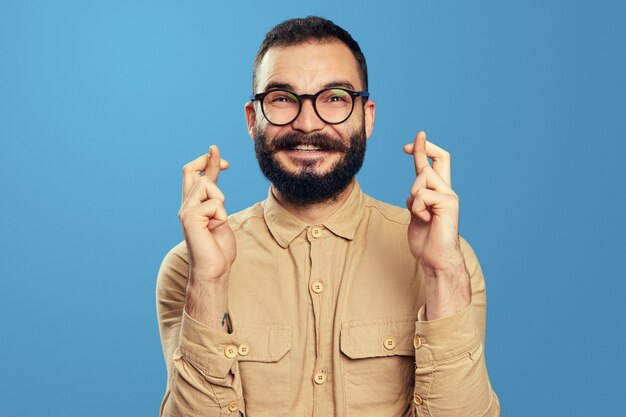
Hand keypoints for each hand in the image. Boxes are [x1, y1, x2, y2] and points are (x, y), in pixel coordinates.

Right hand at [178, 145, 235, 281]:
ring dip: (220, 200)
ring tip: (217, 220)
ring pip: (206, 185)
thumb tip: (217, 182)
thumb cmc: (219, 249)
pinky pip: (214, 203)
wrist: (214, 269)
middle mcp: (186, 206)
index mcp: (194, 206)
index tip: (219, 155)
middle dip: (207, 161)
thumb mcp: (221, 217)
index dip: (206, 162)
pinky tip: (214, 228)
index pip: (195, 176)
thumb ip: (217, 200)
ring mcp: (186, 211)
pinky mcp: (189, 217)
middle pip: (191, 172)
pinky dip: (221, 215)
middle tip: (222, 158)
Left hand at [404, 131, 462, 273]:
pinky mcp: (448, 203)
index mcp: (439, 193)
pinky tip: (424, 219)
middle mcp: (447, 191)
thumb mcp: (416, 215)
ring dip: (414, 195)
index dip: (424, 150)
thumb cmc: (426, 241)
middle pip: (439, 159)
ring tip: (420, 214)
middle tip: (406, 145)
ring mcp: (449, 196)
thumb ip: (416, 201)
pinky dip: (417, 208)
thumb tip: (412, 194)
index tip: (412, 141)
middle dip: (422, 148)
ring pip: (422, 178)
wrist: (436, 260)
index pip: (434, 164)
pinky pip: (422, 195)